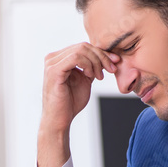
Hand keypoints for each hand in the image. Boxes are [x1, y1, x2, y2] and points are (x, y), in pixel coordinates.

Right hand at [37, 43, 119, 166]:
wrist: (60, 120)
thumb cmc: (70, 103)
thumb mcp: (84, 80)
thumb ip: (90, 67)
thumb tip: (105, 56)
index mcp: (59, 58)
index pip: (84, 47)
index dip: (102, 53)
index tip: (115, 62)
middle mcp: (53, 58)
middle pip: (84, 46)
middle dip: (102, 57)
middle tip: (111, 69)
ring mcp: (52, 63)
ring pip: (81, 50)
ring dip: (96, 62)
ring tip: (100, 76)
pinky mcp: (54, 71)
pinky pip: (75, 58)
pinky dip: (88, 64)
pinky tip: (91, 75)